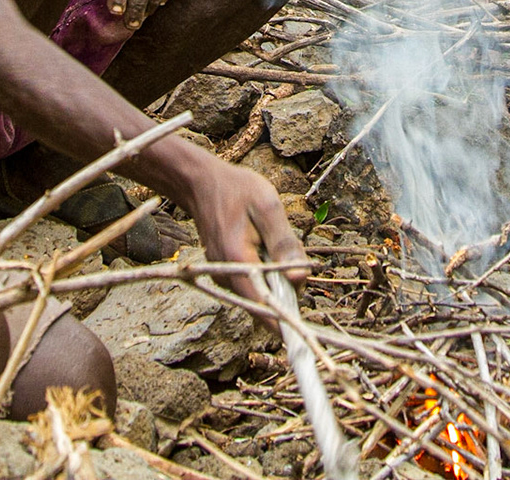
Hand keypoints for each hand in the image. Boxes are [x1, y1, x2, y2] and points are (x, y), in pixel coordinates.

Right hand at [180, 151, 306, 304]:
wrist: (202, 184)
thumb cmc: (236, 190)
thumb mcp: (267, 207)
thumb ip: (284, 243)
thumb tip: (299, 279)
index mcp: (237, 261)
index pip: (265, 308)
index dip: (288, 319)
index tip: (307, 326)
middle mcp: (225, 276)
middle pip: (265, 304)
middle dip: (287, 291)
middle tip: (297, 260)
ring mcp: (222, 277)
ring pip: (259, 295)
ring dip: (277, 281)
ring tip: (276, 245)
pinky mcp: (224, 274)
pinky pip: (252, 284)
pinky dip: (266, 274)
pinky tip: (266, 247)